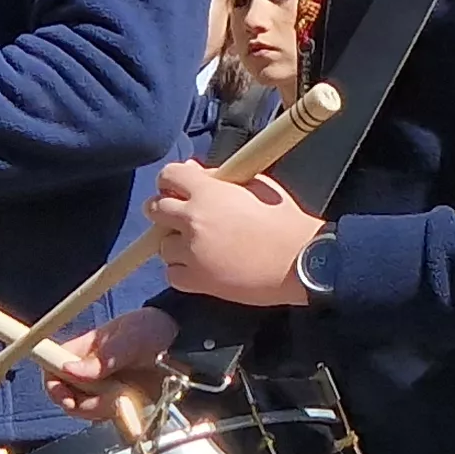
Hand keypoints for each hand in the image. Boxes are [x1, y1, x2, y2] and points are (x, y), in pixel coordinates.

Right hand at [44, 308, 180, 416]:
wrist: (186, 343)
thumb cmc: (154, 329)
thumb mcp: (131, 337)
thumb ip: (103, 357)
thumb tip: (68, 369)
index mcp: (82, 350)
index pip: (52, 370)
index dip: (54, 386)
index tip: (66, 396)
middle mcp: (88, 372)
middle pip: (68, 398)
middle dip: (84, 404)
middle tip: (107, 398)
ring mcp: (104, 389)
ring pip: (88, 411)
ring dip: (104, 409)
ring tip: (126, 397)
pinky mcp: (121, 403)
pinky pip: (110, 418)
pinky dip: (119, 416)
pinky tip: (134, 404)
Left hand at [146, 165, 319, 307]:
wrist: (300, 261)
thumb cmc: (285, 220)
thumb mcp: (257, 185)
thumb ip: (220, 177)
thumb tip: (195, 172)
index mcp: (207, 192)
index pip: (168, 175)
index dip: (171, 181)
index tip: (178, 187)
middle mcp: (192, 220)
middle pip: (155, 209)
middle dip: (166, 210)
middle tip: (183, 217)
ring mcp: (192, 252)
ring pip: (162, 245)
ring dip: (176, 243)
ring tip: (199, 246)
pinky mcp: (197, 281)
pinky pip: (172, 274)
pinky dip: (182, 269)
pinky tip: (201, 266)